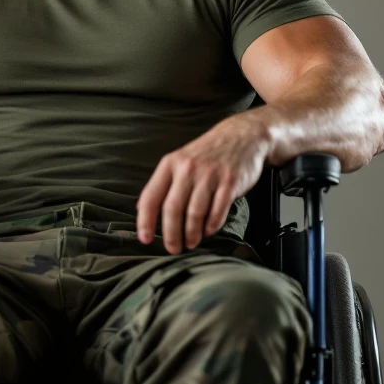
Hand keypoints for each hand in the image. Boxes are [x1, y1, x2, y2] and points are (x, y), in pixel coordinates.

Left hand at [136, 114, 271, 253]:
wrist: (241, 136)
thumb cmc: (207, 153)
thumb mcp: (180, 160)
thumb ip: (163, 183)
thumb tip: (142, 208)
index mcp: (170, 164)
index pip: (151, 196)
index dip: (145, 220)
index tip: (144, 238)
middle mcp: (187, 168)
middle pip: (173, 208)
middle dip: (171, 233)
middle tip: (172, 248)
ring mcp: (210, 175)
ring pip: (195, 212)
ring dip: (192, 233)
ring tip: (191, 242)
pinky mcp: (230, 182)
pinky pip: (218, 210)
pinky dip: (211, 225)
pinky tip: (208, 230)